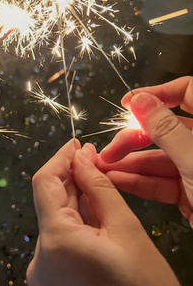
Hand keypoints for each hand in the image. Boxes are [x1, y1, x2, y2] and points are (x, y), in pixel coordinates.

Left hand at [27, 141, 192, 285]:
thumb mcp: (126, 230)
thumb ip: (98, 187)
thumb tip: (82, 156)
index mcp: (56, 242)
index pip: (44, 182)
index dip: (60, 158)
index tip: (76, 145)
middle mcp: (38, 260)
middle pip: (49, 203)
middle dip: (71, 180)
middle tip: (95, 162)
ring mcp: (41, 276)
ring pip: (54, 223)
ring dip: (74, 204)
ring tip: (100, 192)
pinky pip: (56, 244)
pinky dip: (73, 227)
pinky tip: (94, 221)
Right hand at [100, 77, 192, 225]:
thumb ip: (167, 130)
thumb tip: (140, 100)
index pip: (187, 92)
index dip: (158, 93)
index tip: (128, 104)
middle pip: (164, 129)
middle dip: (133, 138)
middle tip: (109, 150)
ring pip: (158, 159)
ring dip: (129, 163)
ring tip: (102, 169)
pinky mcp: (189, 194)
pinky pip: (160, 182)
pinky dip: (139, 182)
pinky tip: (116, 181)